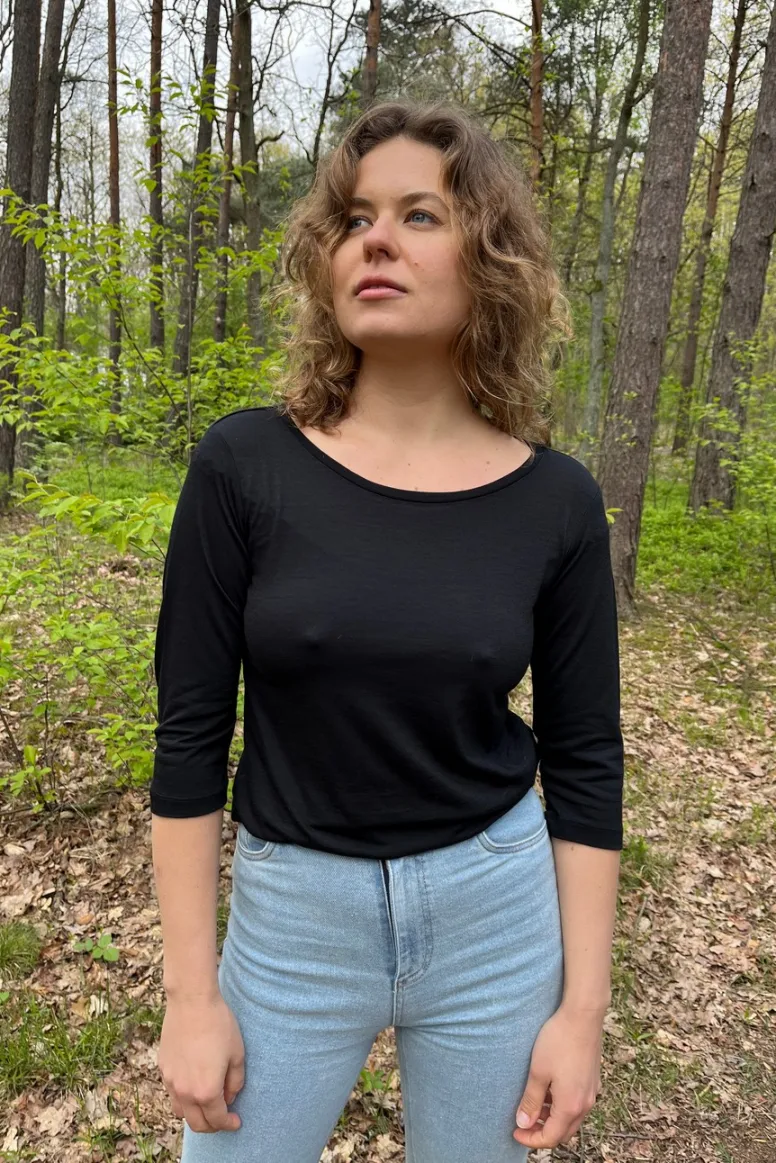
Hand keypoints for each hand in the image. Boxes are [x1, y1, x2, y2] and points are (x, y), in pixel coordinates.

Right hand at [158, 992, 244, 1132]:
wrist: (192, 1001)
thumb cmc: (219, 1025)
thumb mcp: (237, 1054)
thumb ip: (235, 1082)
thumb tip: (229, 1097)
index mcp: (206, 1091)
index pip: (217, 1120)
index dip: (228, 1124)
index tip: (236, 1121)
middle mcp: (185, 1092)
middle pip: (197, 1124)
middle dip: (212, 1125)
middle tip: (223, 1117)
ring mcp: (171, 1081)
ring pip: (181, 1112)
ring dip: (195, 1114)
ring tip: (207, 1104)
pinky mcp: (163, 1068)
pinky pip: (172, 1092)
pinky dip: (183, 1097)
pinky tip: (194, 1084)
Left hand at [513, 1003, 604, 1149]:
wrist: (583, 1016)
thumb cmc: (558, 1041)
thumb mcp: (538, 1071)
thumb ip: (531, 1100)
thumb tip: (523, 1123)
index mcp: (571, 1106)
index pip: (551, 1138)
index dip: (531, 1139)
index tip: (515, 1132)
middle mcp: (585, 1104)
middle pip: (563, 1132)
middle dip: (543, 1131)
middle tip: (523, 1122)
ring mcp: (592, 1092)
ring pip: (572, 1119)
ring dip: (553, 1118)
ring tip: (534, 1104)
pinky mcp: (593, 1080)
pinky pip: (578, 1104)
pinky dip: (562, 1106)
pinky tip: (549, 1090)